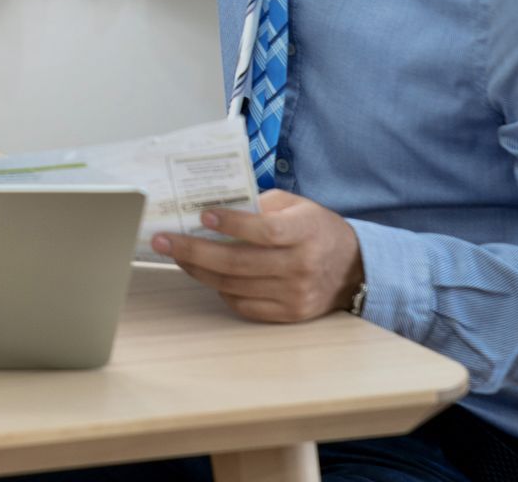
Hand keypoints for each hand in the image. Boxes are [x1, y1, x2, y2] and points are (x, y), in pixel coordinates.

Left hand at [152, 189, 362, 323]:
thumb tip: (212, 204)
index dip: (231, 224)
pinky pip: (243, 306)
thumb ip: (260, 204)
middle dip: (193, 251)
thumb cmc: (315, 229)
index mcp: (305, 232)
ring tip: (175, 254)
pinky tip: (204, 274)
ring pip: (233, 286)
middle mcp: (301, 266)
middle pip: (238, 263)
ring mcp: (295, 294)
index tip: (202, 215)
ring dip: (197, 270)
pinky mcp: (289, 314)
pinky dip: (219, 290)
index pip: (264, 231)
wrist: (354, 268)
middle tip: (163, 240)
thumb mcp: (295, 205)